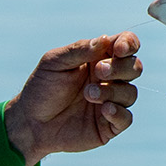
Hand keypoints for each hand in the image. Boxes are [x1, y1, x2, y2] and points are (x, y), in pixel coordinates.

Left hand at [3, 32, 142, 163]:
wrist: (30, 123)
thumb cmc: (42, 88)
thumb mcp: (54, 62)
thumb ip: (80, 50)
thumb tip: (106, 39)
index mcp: (99, 58)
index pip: (126, 45)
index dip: (129, 44)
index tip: (118, 49)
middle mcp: (110, 79)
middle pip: (135, 67)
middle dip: (120, 68)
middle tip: (99, 71)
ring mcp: (111, 102)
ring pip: (131, 93)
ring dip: (113, 91)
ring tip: (88, 94)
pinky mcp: (109, 125)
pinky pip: (126, 118)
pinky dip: (119, 113)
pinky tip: (104, 110)